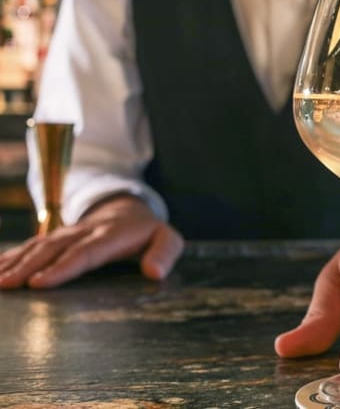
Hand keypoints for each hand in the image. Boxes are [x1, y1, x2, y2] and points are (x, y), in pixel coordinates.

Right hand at [0, 195, 183, 288]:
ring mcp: (68, 233)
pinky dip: (10, 256)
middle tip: (8, 285)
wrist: (129, 208)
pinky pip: (31, 245)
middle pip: (54, 248)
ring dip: (15, 262)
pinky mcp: (56, 237)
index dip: (63, 267)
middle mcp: (85, 231)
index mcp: (112, 234)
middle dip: (29, 266)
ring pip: (38, 245)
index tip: (40, 284)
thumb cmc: (149, 232)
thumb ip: (165, 254)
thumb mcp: (168, 239)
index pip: (86, 252)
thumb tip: (155, 273)